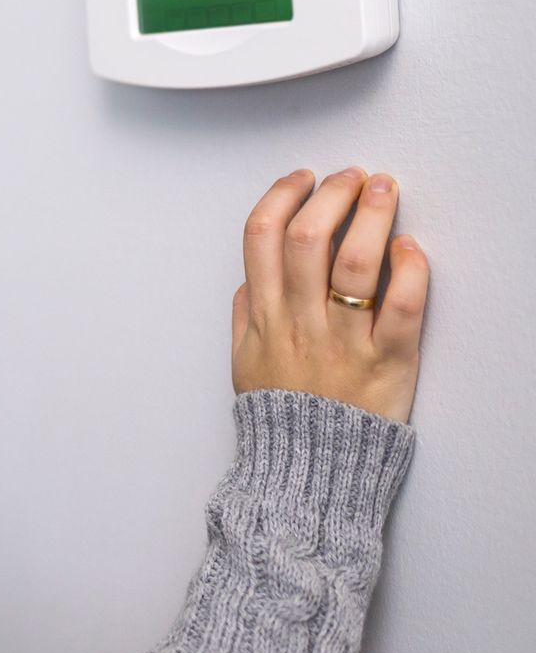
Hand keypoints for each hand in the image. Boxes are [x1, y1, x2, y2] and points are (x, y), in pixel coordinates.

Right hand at [232, 168, 429, 422]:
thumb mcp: (243, 363)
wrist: (308, 476)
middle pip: (308, 236)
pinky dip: (407, 271)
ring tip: (383, 190)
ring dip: (371, 215)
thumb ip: (243, 317)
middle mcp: (298, 320)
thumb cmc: (281, 419)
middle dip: (331, 194)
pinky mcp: (387, 363)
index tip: (304, 179)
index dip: (282, 196)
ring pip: (353, 263)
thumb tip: (249, 280)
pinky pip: (400, 309)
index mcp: (262, 315)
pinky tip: (409, 249)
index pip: (261, 236)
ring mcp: (342, 341)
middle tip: (353, 176)